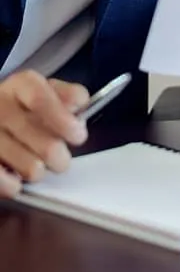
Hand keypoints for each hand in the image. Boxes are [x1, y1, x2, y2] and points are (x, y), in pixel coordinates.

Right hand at [0, 72, 88, 198]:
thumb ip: (68, 95)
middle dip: (61, 157)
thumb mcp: (46, 90)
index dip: (64, 121)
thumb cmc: (24, 105)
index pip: (41, 101)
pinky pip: (6, 183)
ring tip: (36, 164)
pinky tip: (16, 177)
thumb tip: (80, 104)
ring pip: (32, 168)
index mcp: (20, 85)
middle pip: (45, 144)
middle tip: (60, 158)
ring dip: (40, 172)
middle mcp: (0, 107)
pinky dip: (16, 185)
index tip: (78, 136)